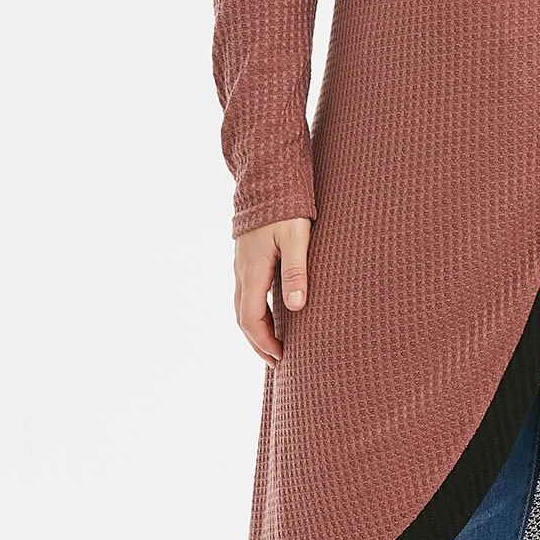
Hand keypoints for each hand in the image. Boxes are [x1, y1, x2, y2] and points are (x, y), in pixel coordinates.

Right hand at [234, 216, 311, 367]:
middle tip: (277, 361)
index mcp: (253, 270)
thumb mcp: (297, 238)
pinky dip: (256, 312)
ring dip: (256, 328)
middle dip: (258, 342)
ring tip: (274, 345)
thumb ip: (296, 272)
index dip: (264, 341)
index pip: (251, 318)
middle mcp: (243, 271)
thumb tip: (296, 308)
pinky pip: (248, 293)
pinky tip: (271, 314)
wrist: (267, 178)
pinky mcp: (248, 257)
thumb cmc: (286, 206)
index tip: (281, 357)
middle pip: (243, 317)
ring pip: (243, 306)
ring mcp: (243, 264)